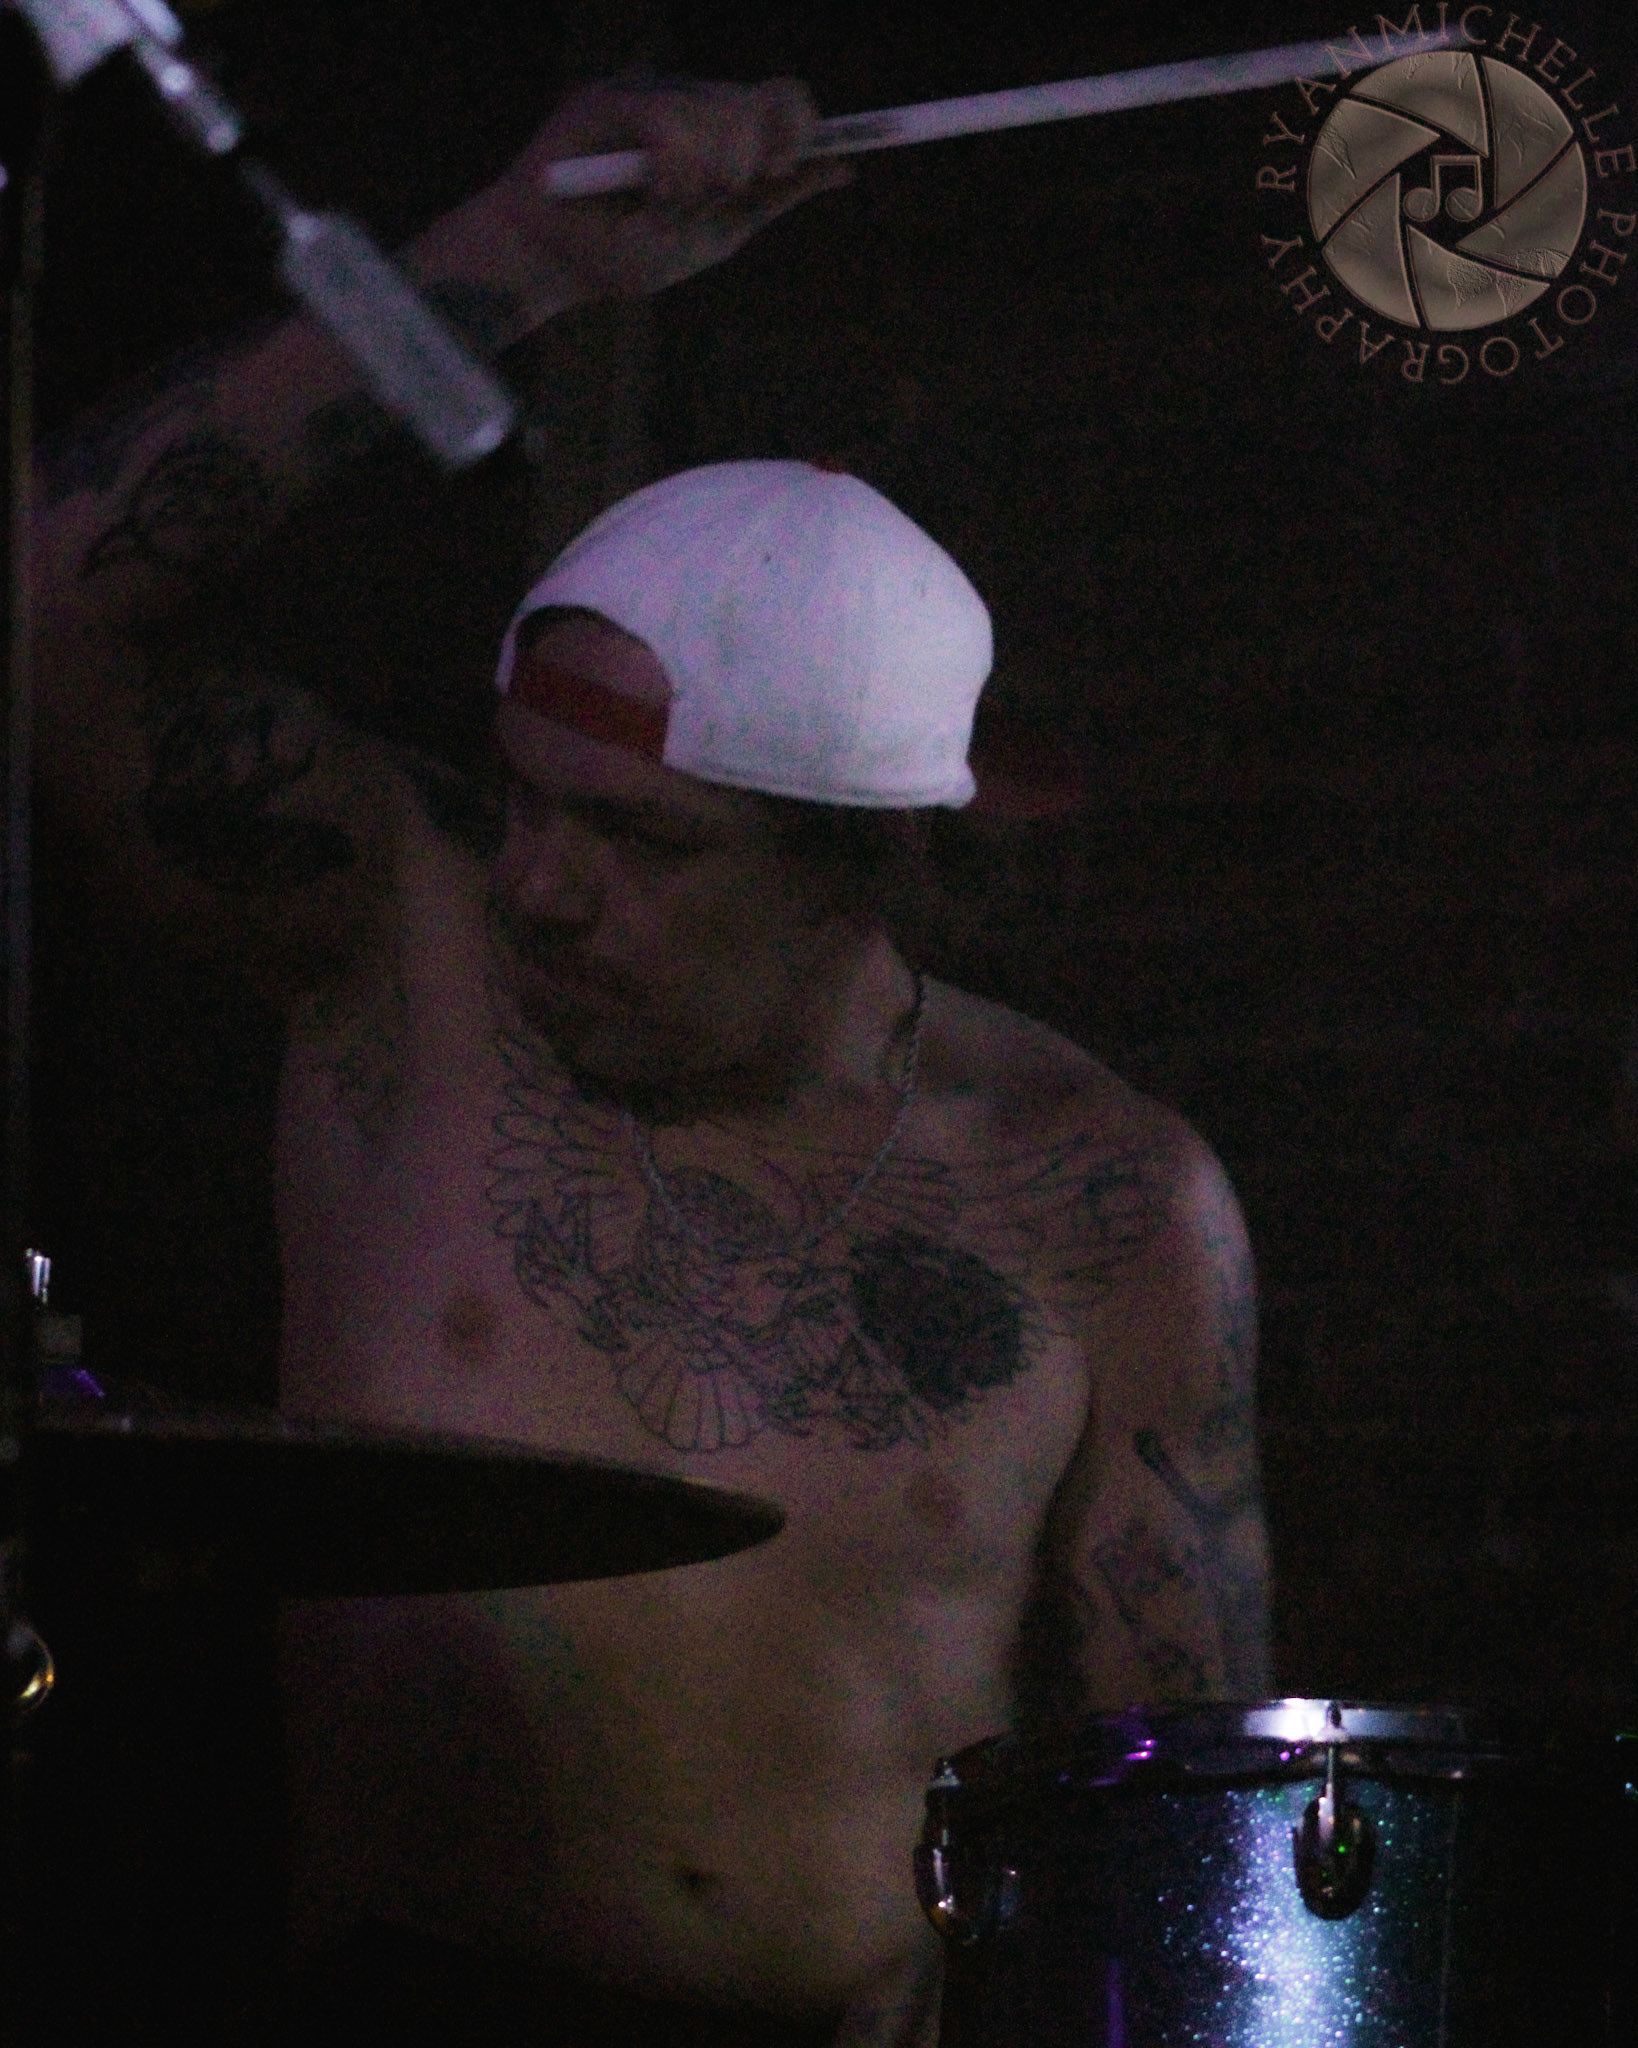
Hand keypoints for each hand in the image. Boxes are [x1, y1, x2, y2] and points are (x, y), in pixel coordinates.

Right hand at [490, 76, 850, 306]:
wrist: (547, 264)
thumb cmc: (622, 253)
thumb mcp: (715, 236)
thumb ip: (771, 200)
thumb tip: (844, 168)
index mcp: (719, 129)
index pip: (783, 101)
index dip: (801, 129)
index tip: (781, 170)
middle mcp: (688, 100)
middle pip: (759, 106)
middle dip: (744, 167)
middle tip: (704, 200)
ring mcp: (649, 93)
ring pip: (720, 114)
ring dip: (702, 180)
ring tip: (661, 205)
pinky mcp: (609, 98)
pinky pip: (671, 123)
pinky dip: (671, 171)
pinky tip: (650, 192)